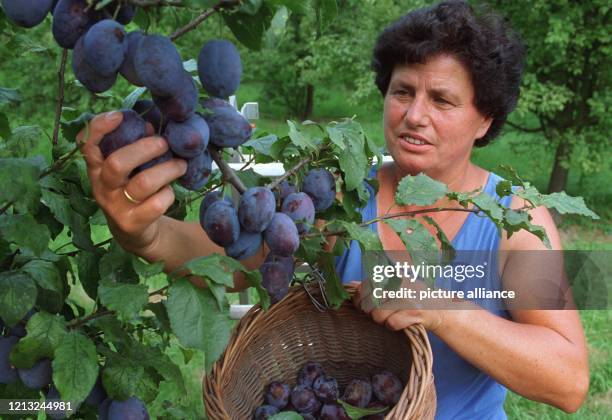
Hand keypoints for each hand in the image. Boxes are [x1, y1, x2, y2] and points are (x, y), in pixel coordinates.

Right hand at [78, 111, 186, 252]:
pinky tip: (170, 191)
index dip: (99, 128)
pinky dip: (168, 194)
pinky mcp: (132, 224)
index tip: (120, 116)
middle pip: (117, 163)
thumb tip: (150, 126)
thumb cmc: (133, 191)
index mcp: (97, 170)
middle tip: (164, 143)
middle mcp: (102, 188)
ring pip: (143, 183)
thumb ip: (136, 148)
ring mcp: (115, 207)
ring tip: (180, 165)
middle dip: (145, 148)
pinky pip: (156, 204)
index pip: (87, 145)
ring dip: (167, 170)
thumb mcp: (129, 170)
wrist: (135, 233)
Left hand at [351, 280, 446, 332]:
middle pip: (368, 304)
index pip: (363, 287)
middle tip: (380, 314)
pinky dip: (393, 326)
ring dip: (382, 321)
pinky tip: (400, 322)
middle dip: (370, 313)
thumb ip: (373, 285)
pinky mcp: (414, 312)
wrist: (439, 308)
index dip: (359, 300)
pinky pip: (391, 324)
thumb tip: (349, 285)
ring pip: (378, 315)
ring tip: (391, 317)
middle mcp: (398, 284)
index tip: (363, 305)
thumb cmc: (410, 297)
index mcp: (391, 276)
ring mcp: (406, 297)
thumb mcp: (393, 285)